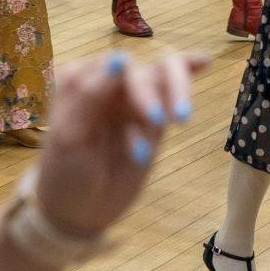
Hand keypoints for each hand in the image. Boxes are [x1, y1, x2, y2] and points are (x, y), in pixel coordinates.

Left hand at [33, 52, 209, 236]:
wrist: (77, 212)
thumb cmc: (64, 173)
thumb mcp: (69, 136)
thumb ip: (91, 94)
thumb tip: (121, 58)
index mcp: (82, 81)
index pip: (116, 67)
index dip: (136, 87)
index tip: (149, 117)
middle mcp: (109, 85)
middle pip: (143, 70)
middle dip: (156, 93)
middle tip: (163, 122)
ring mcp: (132, 100)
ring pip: (162, 76)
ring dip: (176, 92)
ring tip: (180, 119)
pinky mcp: (152, 119)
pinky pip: (170, 90)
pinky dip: (187, 71)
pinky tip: (205, 61)